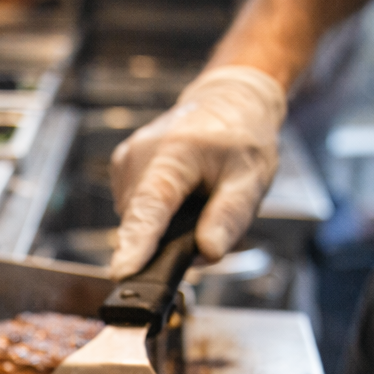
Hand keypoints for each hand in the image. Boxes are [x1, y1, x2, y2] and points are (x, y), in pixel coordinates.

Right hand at [108, 66, 287, 277]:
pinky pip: (135, 210)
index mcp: (175, 153)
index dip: (137, 244)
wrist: (228, 100)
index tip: (123, 272)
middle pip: (141, 221)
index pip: (150, 206)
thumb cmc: (241, 136)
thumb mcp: (252, 178)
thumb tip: (208, 252)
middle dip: (168, 241)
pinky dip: (156, 215)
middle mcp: (140, 155)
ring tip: (195, 202)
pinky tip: (179, 198)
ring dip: (163, 227)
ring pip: (136, 220)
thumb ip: (230, 216)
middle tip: (207, 226)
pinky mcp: (121, 169)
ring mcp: (126, 161)